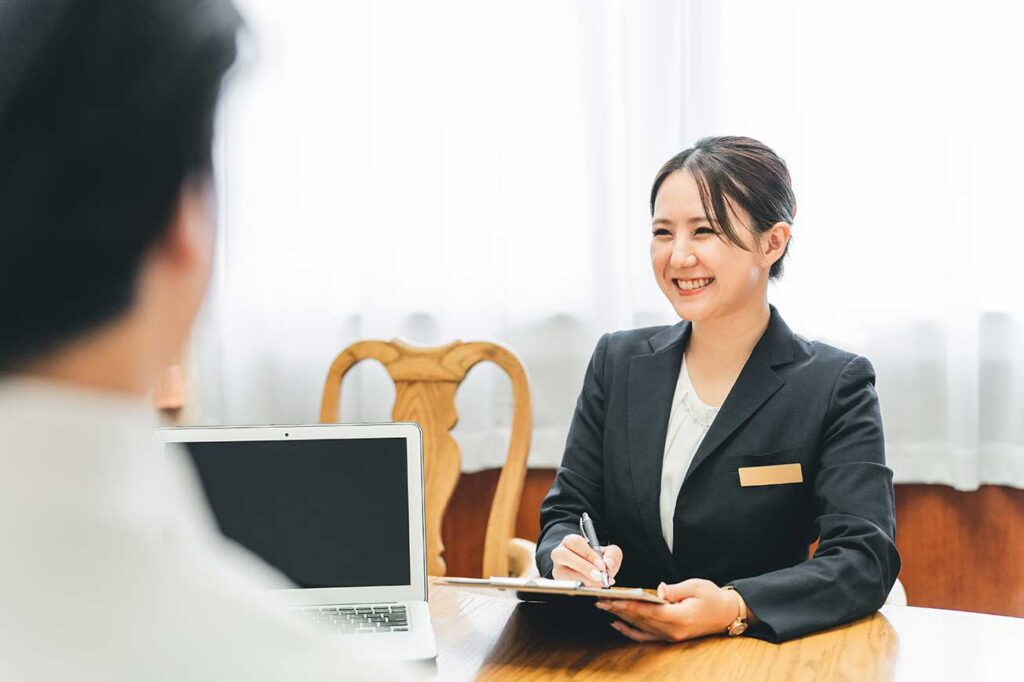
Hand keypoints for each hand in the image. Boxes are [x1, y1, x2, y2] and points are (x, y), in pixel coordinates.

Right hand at [550, 534, 622, 586]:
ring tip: (598, 584)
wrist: (589, 572)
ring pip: (564, 574)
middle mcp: (559, 553)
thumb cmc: (597, 560)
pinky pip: (567, 586)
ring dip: (583, 580)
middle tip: (599, 576)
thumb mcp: (608, 553)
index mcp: (570, 541)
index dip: (588, 554)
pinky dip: (582, 589)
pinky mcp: (559, 583)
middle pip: (564, 555)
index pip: (575, 542)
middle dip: (583, 567)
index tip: (602, 565)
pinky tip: (592, 589)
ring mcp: (557, 569)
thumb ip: (612, 555)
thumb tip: (609, 564)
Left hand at [595, 579, 738, 641]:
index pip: (649, 611)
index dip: (629, 605)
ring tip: (604, 608)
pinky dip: (630, 631)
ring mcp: (671, 636)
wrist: (727, 614)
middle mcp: (673, 630)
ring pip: (640, 627)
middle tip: (600, 600)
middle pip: (641, 619)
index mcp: (680, 617)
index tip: (613, 599)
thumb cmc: (713, 597)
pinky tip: (617, 624)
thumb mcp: (696, 586)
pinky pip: (646, 636)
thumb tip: (659, 590)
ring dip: (621, 617)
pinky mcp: (670, 637)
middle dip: (619, 609)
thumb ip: (675, 589)